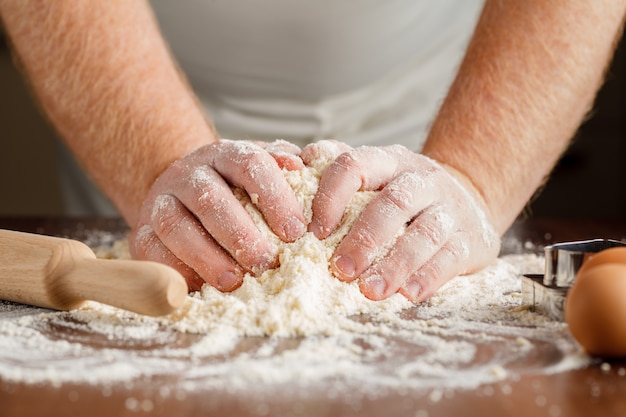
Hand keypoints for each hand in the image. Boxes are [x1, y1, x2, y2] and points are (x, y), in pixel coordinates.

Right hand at [130, 139, 306, 291]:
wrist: (184, 196)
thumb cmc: (237, 190)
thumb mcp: (264, 174)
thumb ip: (286, 172)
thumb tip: (300, 165)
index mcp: (225, 155)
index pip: (249, 164)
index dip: (273, 197)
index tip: (295, 232)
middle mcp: (190, 174)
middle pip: (210, 199)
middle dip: (240, 235)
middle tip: (266, 263)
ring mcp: (162, 201)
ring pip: (175, 225)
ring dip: (206, 256)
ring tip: (234, 281)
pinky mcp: (142, 231)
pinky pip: (151, 250)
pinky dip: (174, 270)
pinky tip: (200, 288)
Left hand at [306, 142, 500, 302]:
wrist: (467, 202)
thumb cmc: (402, 197)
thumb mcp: (375, 176)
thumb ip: (335, 171)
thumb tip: (294, 164)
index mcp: (389, 161)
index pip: (356, 164)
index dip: (331, 196)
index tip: (313, 232)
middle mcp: (421, 179)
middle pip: (394, 203)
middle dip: (364, 238)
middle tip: (340, 270)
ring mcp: (449, 208)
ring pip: (425, 233)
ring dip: (395, 264)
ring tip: (370, 291)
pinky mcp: (471, 238)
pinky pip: (451, 256)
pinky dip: (429, 276)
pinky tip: (408, 294)